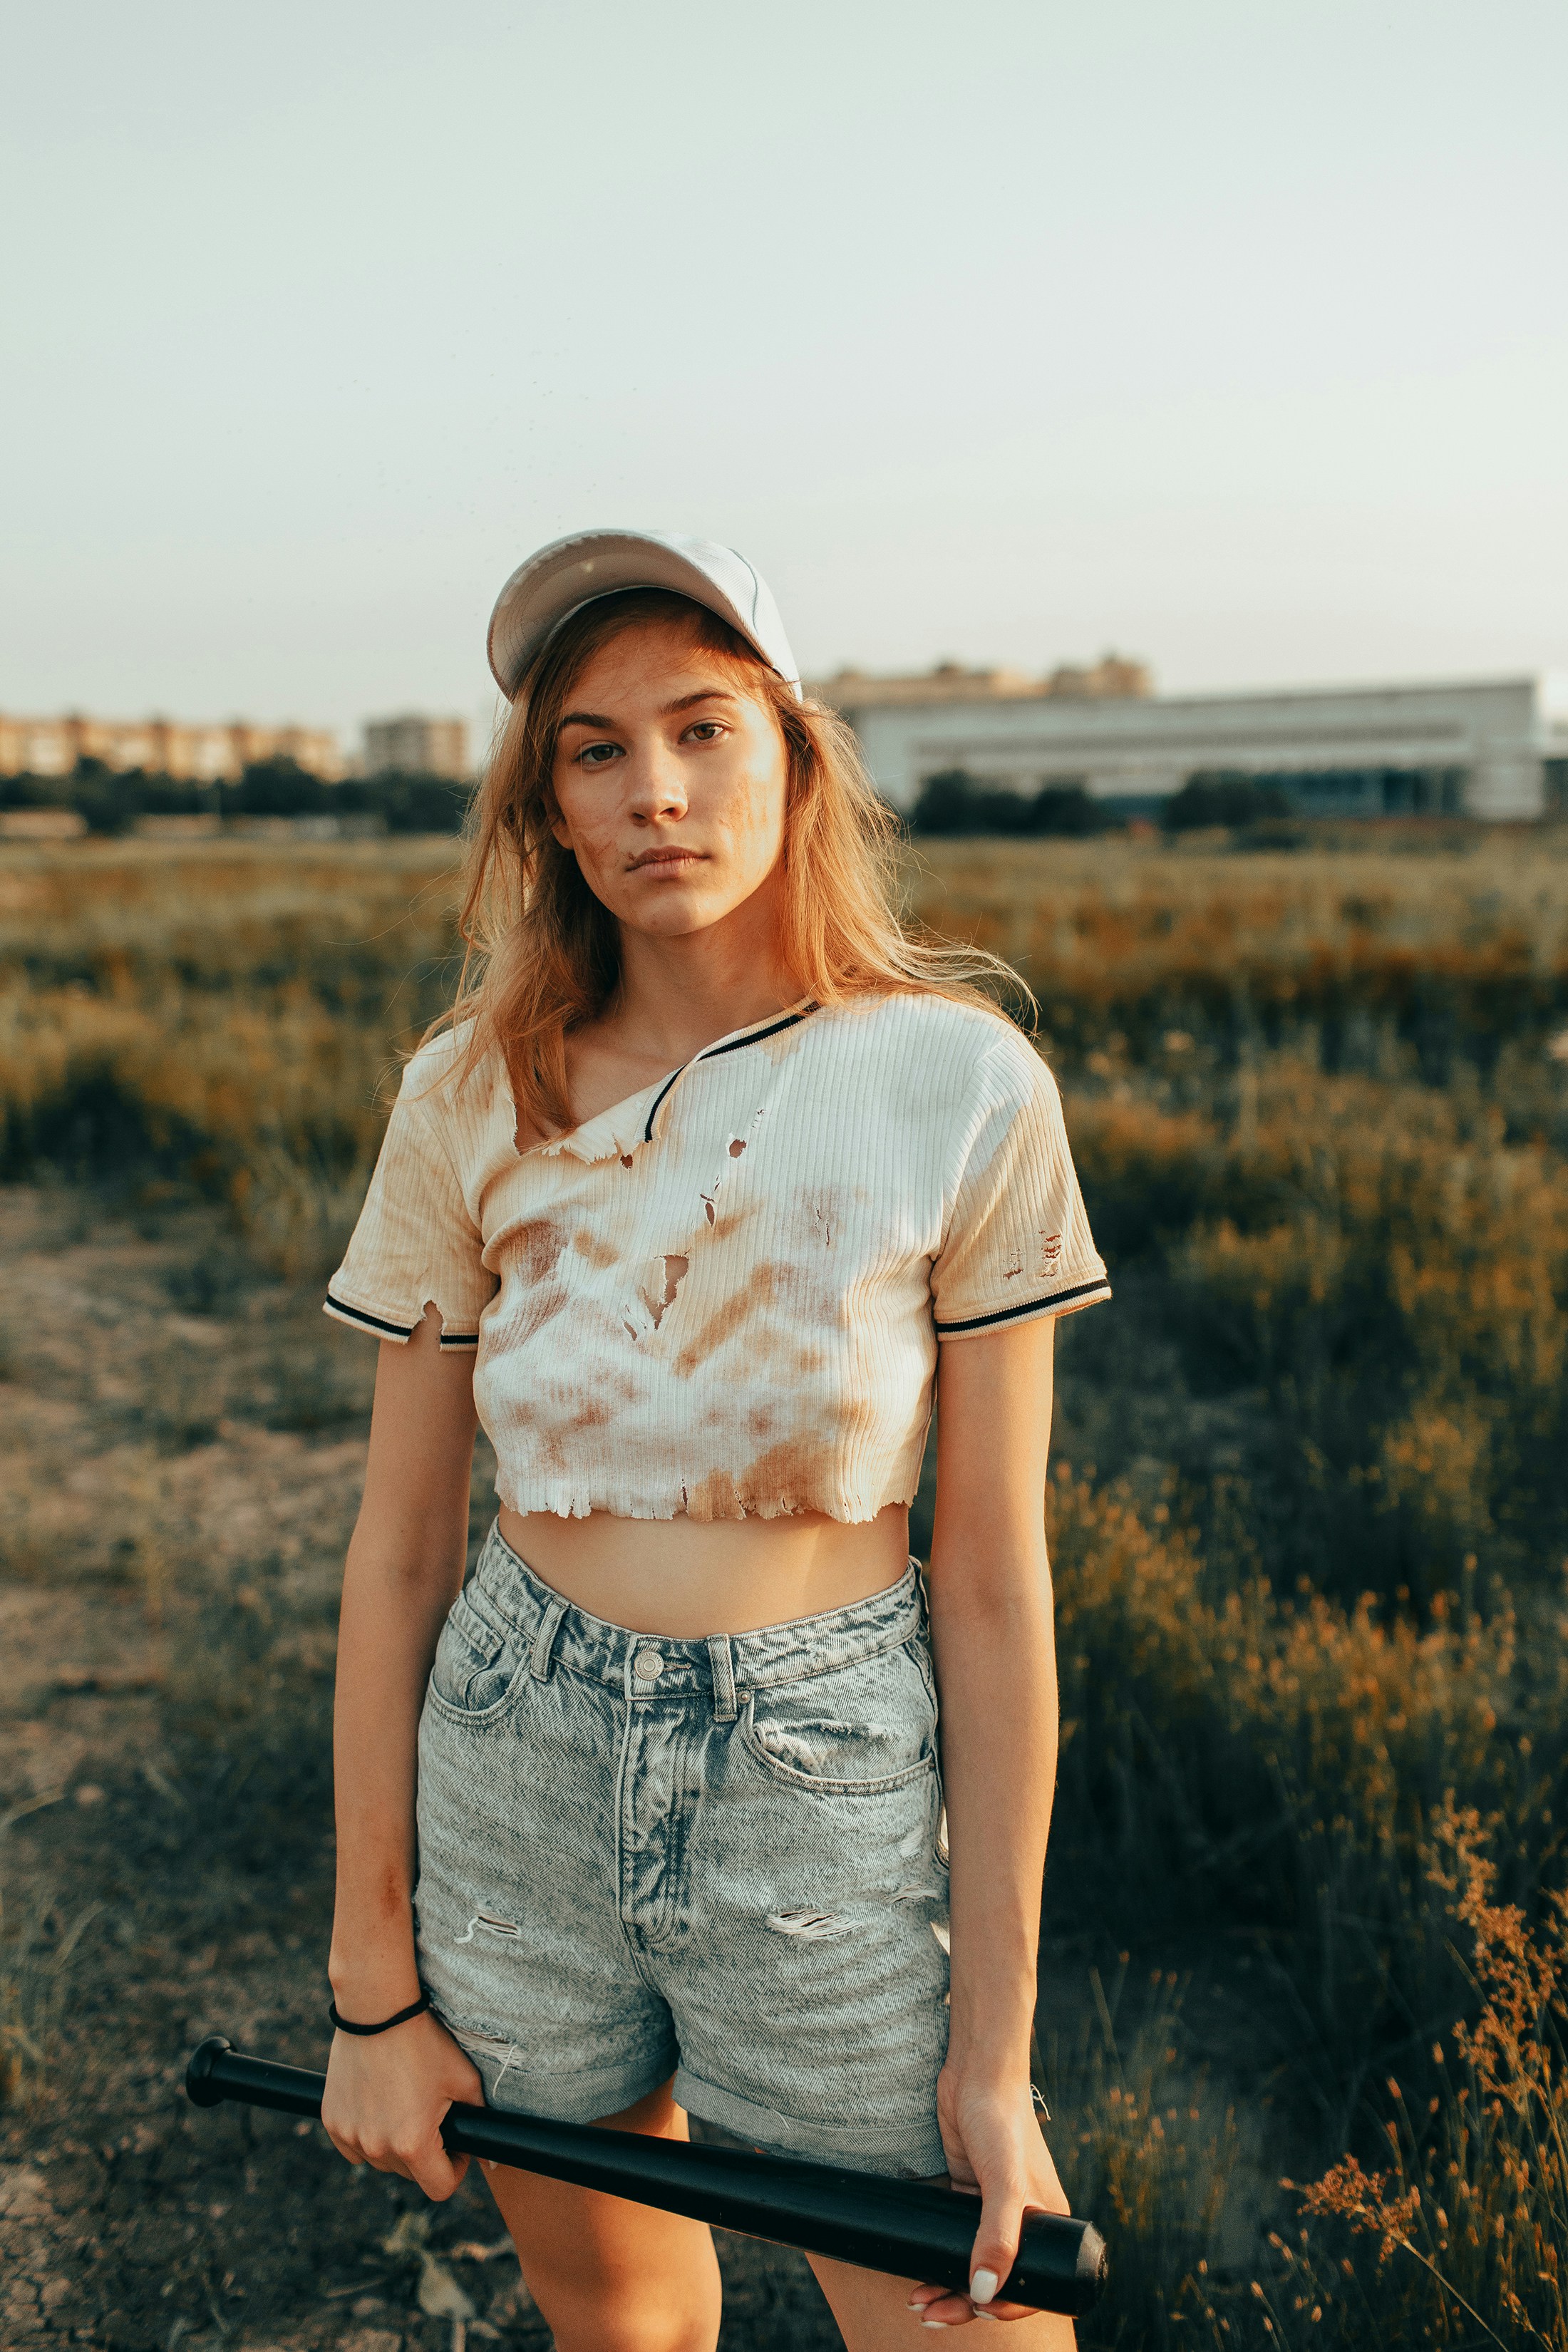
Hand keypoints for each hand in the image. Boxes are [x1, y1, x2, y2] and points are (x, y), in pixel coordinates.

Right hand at [321, 2008, 484, 2201]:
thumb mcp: (464, 2080)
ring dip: (395, 2144)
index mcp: (414, 2144)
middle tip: (431, 2115)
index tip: (458, 2147)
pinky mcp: (332, 2122)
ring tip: (404, 2104)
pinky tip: (379, 2103)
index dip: (456, 2169)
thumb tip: (489, 2151)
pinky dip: (368, 2134)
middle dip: (426, 2152)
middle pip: (409, 2174)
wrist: (378, 2011)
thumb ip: (478, 2119)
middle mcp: (378, 2149)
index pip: (440, 2188)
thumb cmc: (424, 2042)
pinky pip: (355, 2146)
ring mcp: (351, 2136)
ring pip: (381, 2160)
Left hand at [907, 2064, 1070, 2326]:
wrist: (974, 2072)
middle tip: (929, 2313)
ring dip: (946, 2286)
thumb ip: (998, 2236)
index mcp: (1048, 2221)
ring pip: (971, 2261)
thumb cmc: (1002, 2121)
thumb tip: (983, 2292)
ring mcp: (991, 2205)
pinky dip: (939, 2257)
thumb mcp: (1005, 2181)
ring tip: (917, 2301)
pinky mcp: (966, 2191)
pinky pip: (955, 2237)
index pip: (1031, 2283)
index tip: (975, 2312)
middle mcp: (1023, 2218)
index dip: (1006, 2307)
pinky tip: (919, 2269)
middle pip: (996, 2277)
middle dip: (964, 2303)